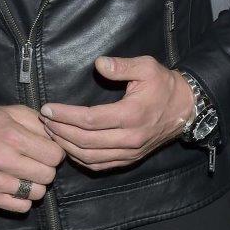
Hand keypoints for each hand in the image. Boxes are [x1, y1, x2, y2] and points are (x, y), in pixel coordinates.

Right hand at [0, 105, 65, 213]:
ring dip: (36, 183)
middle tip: (37, 160)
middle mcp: (4, 161)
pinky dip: (24, 198)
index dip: (55, 151)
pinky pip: (22, 207)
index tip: (47, 149)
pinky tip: (18, 184)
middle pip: (48, 175)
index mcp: (13, 137)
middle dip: (47, 167)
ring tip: (26, 172)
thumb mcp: (13, 111)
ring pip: (37, 193)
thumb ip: (38, 123)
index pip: (54, 155)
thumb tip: (57, 137)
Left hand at [39, 56, 194, 170]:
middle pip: (86, 141)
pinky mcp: (130, 159)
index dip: (65, 115)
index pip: (90, 120)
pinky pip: (100, 165)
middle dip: (60, 131)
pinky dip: (80, 160)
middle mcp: (130, 138)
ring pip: (91, 157)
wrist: (185, 108)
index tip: (47, 108)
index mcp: (131, 114)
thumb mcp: (146, 67)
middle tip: (44, 120)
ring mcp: (130, 152)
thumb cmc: (163, 84)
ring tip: (51, 132)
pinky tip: (68, 148)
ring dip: (67, 146)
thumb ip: (121, 66)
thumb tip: (99, 64)